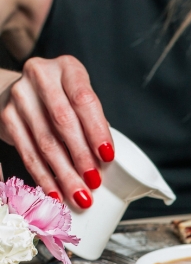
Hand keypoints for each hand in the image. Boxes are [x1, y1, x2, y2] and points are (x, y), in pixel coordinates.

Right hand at [0, 56, 112, 207]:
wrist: (24, 89)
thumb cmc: (65, 98)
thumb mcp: (81, 99)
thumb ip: (94, 123)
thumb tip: (105, 162)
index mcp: (68, 68)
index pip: (84, 100)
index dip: (97, 130)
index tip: (108, 156)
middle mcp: (40, 76)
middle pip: (63, 122)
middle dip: (81, 156)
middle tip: (94, 182)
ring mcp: (20, 96)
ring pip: (44, 141)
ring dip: (63, 173)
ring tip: (79, 195)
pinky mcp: (6, 117)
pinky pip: (27, 152)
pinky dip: (43, 176)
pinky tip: (55, 192)